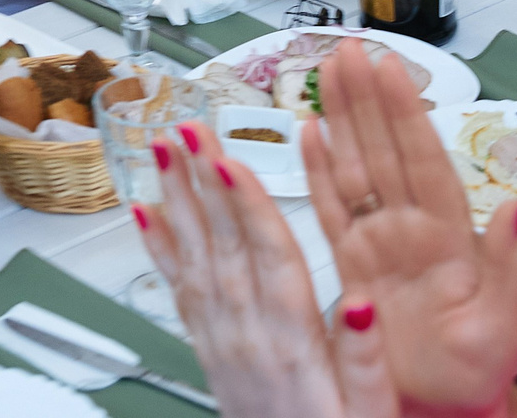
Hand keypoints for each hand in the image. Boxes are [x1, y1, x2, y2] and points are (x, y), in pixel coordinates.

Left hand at [140, 118, 398, 417]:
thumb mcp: (372, 412)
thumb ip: (366, 358)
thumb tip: (362, 303)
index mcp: (295, 342)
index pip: (269, 258)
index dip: (248, 206)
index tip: (229, 160)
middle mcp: (249, 335)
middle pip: (224, 243)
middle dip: (204, 180)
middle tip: (187, 127)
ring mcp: (222, 340)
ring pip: (195, 256)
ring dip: (176, 198)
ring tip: (162, 149)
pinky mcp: (208, 349)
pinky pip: (177, 290)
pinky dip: (159, 246)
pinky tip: (145, 212)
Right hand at [301, 42, 516, 414]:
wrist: (444, 408)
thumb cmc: (477, 370)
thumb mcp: (504, 321)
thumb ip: (507, 265)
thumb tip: (515, 211)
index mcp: (450, 237)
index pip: (425, 160)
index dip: (406, 113)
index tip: (391, 71)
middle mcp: (412, 229)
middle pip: (386, 150)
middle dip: (368, 97)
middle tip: (350, 51)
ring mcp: (380, 242)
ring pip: (357, 167)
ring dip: (343, 118)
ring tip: (327, 74)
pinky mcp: (353, 265)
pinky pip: (332, 209)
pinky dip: (318, 171)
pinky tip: (309, 135)